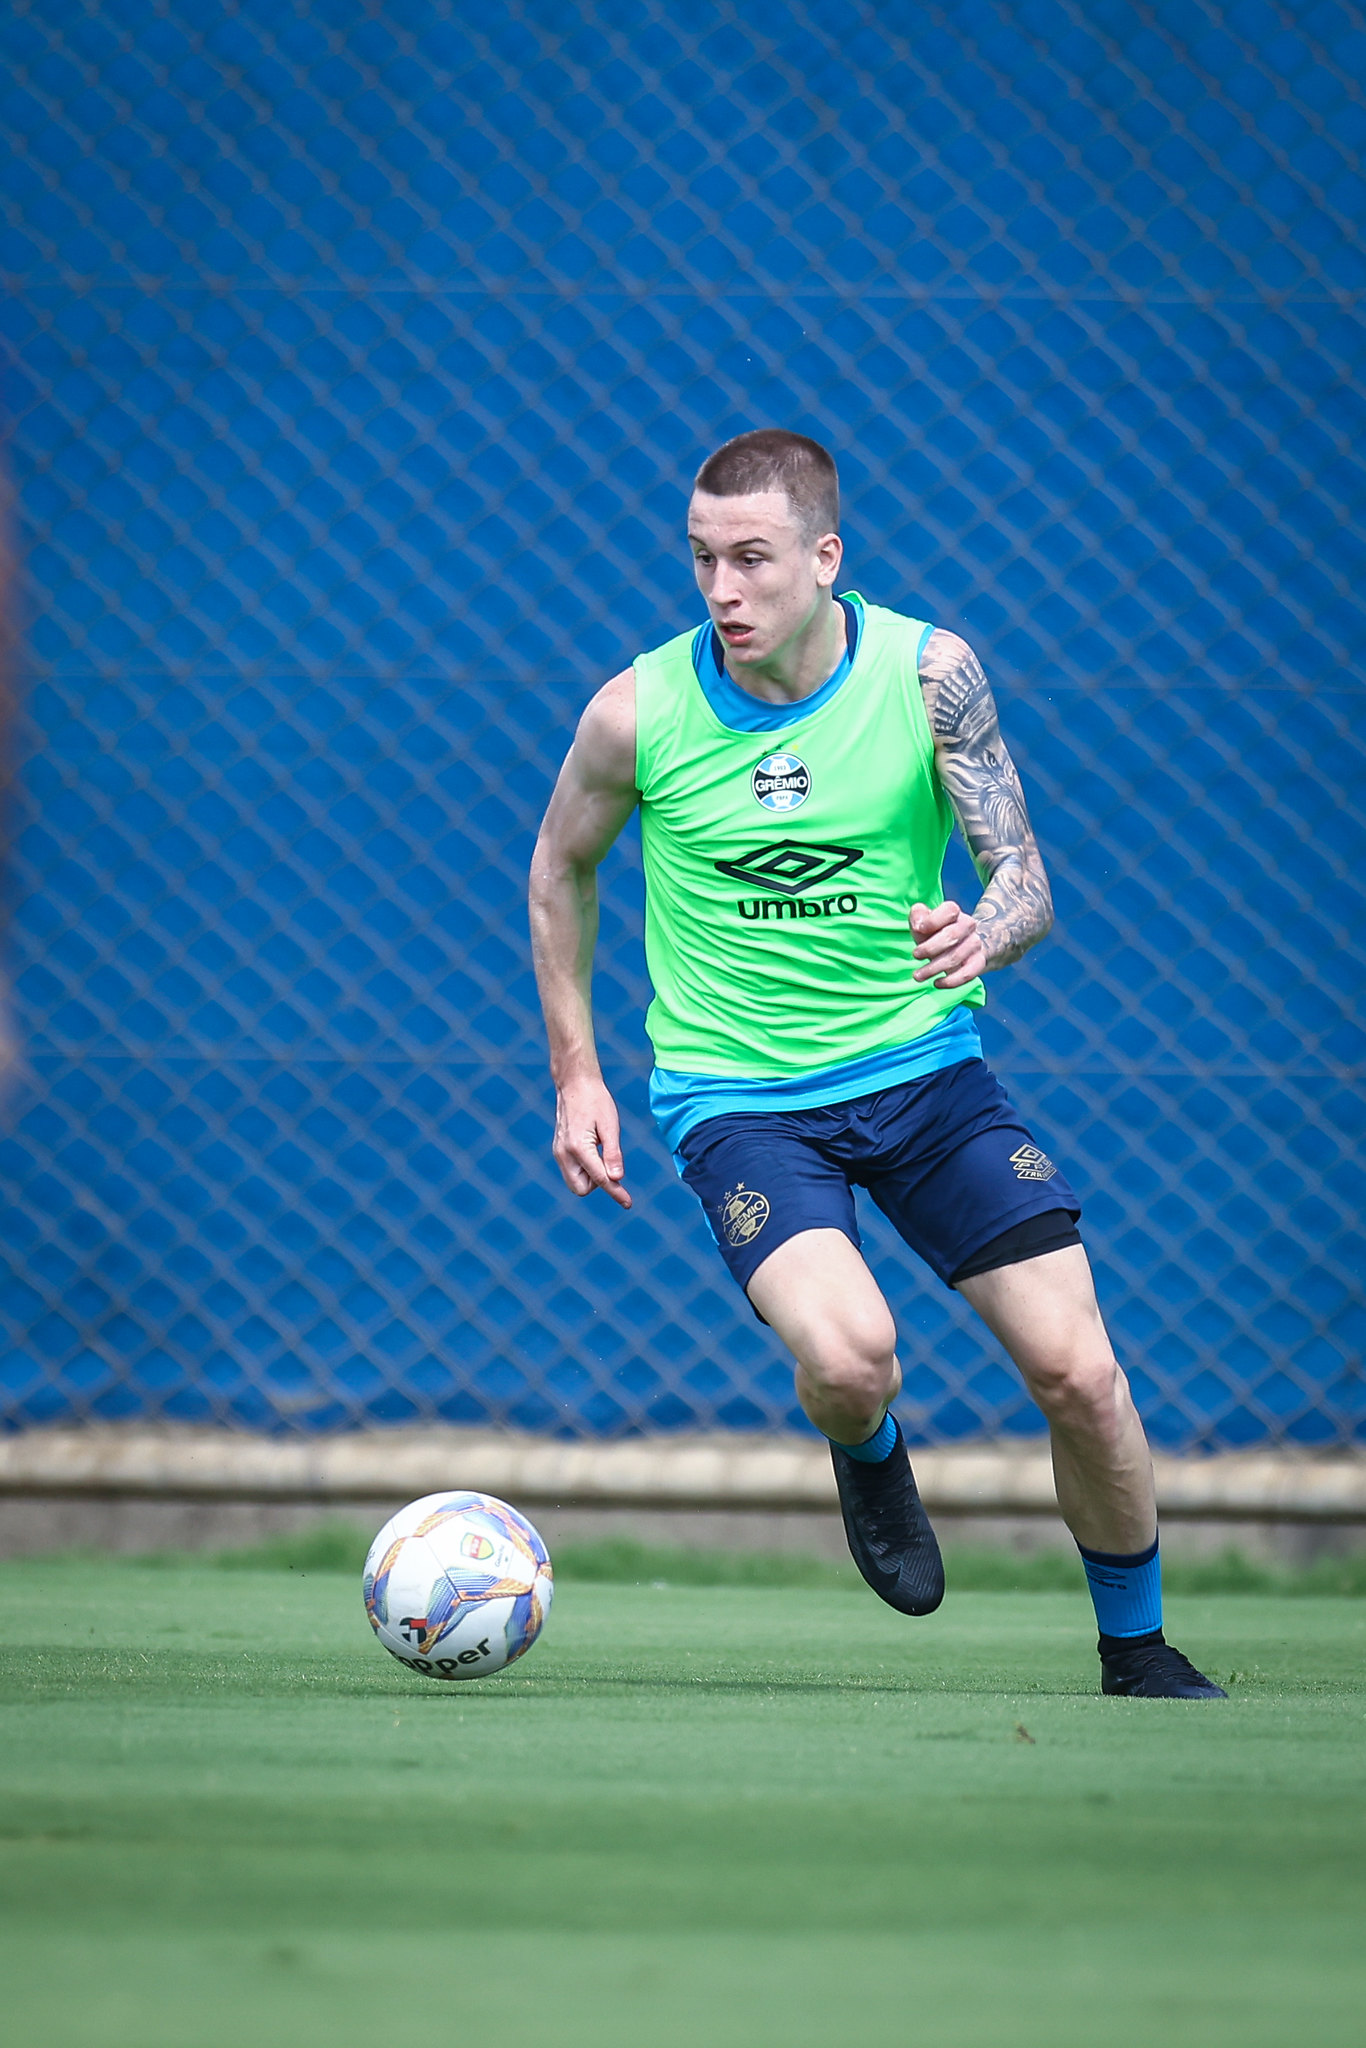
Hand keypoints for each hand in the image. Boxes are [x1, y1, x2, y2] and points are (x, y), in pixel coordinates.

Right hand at [552, 1076, 632, 1209]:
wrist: (575, 1083)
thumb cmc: (596, 1101)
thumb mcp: (610, 1126)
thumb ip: (613, 1154)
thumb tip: (616, 1179)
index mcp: (578, 1147)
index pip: (600, 1179)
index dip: (616, 1192)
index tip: (628, 1203)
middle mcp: (563, 1154)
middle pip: (581, 1189)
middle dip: (598, 1183)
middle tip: (610, 1161)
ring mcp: (558, 1152)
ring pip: (575, 1182)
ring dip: (591, 1176)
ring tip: (601, 1149)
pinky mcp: (558, 1150)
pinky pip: (571, 1171)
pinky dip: (584, 1169)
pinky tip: (593, 1148)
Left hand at [909, 900, 986, 987]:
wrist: (960, 946)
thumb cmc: (934, 933)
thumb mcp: (923, 922)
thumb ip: (917, 916)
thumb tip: (918, 924)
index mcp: (954, 912)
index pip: (950, 911)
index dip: (933, 920)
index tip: (917, 929)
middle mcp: (968, 925)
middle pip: (953, 935)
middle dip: (930, 947)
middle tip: (915, 955)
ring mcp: (975, 944)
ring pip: (957, 957)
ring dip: (934, 968)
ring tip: (917, 976)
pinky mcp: (978, 962)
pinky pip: (968, 973)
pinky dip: (951, 981)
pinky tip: (936, 983)